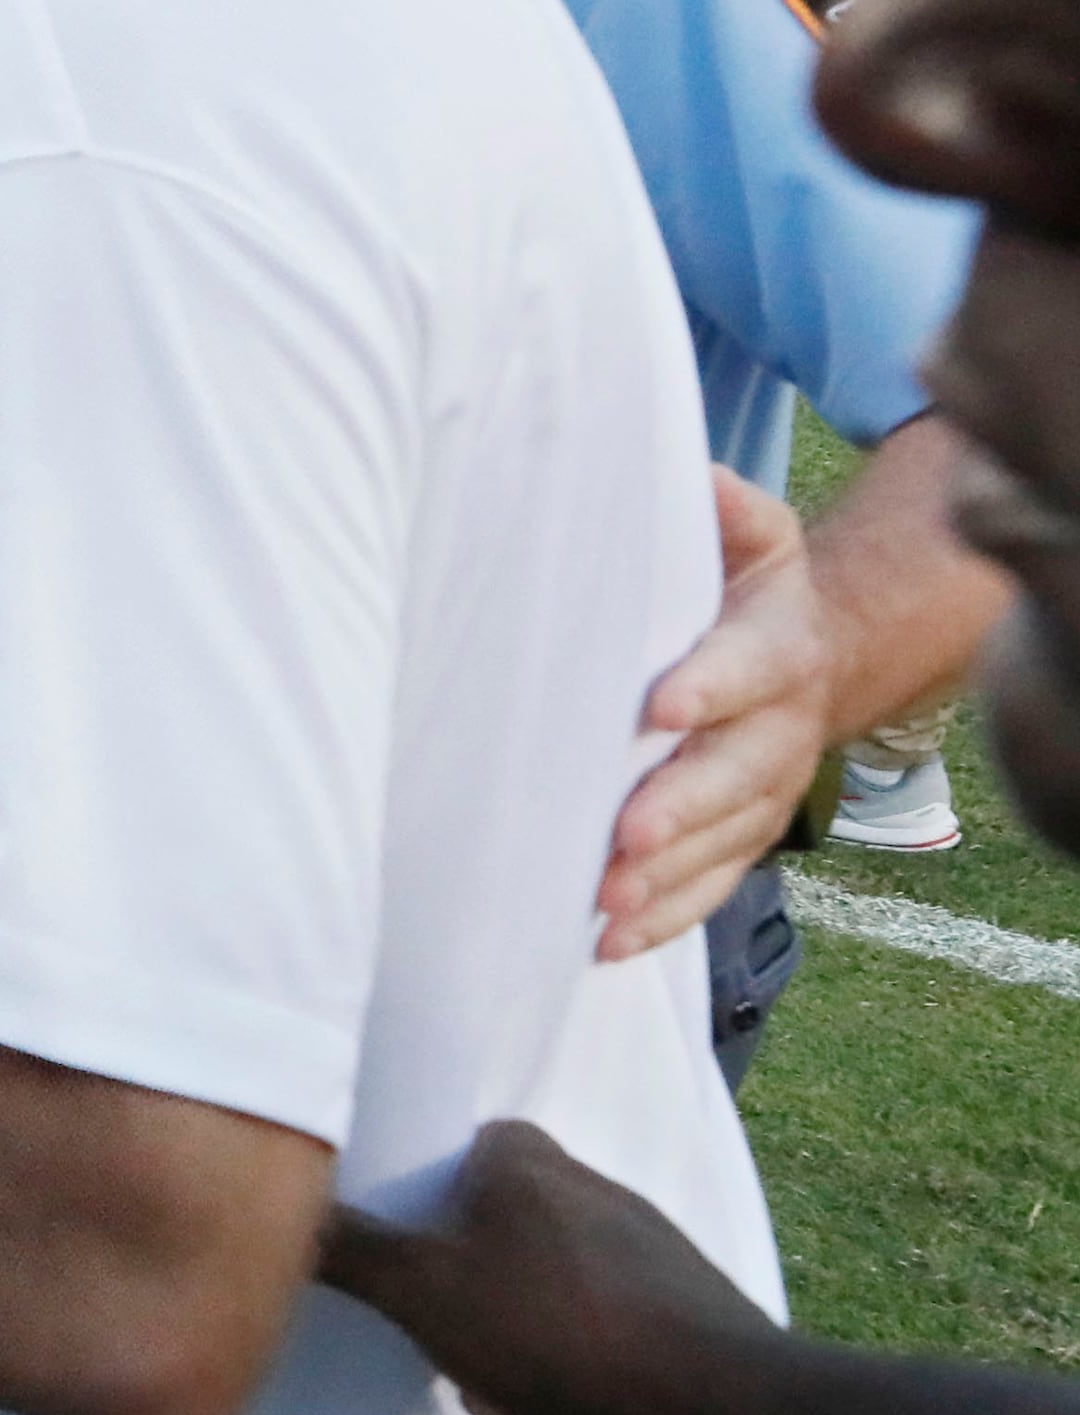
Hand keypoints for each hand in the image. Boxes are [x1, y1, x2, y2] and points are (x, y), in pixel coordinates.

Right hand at [319, 1119, 773, 1414]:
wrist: (717, 1411)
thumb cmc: (558, 1330)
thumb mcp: (423, 1291)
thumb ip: (349, 1249)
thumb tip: (283, 1203)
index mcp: (525, 1156)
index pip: (450, 1144)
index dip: (411, 1191)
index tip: (384, 1238)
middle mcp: (586, 1181)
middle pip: (490, 1213)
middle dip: (455, 1266)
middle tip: (419, 1315)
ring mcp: (642, 1248)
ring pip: (538, 1271)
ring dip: (501, 1315)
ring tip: (470, 1371)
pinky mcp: (678, 1310)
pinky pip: (588, 1318)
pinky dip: (555, 1349)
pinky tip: (531, 1398)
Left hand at [597, 469, 832, 959]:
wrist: (808, 646)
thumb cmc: (743, 581)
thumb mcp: (748, 531)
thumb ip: (724, 506)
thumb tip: (695, 473)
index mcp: (778, 645)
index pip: (750, 667)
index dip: (711, 687)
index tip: (659, 708)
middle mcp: (782, 726)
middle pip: (738, 774)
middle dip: (682, 807)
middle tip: (626, 836)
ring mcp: (767, 788)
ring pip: (725, 842)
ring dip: (666, 878)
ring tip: (606, 904)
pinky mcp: (744, 833)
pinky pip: (712, 883)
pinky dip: (665, 917)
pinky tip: (610, 941)